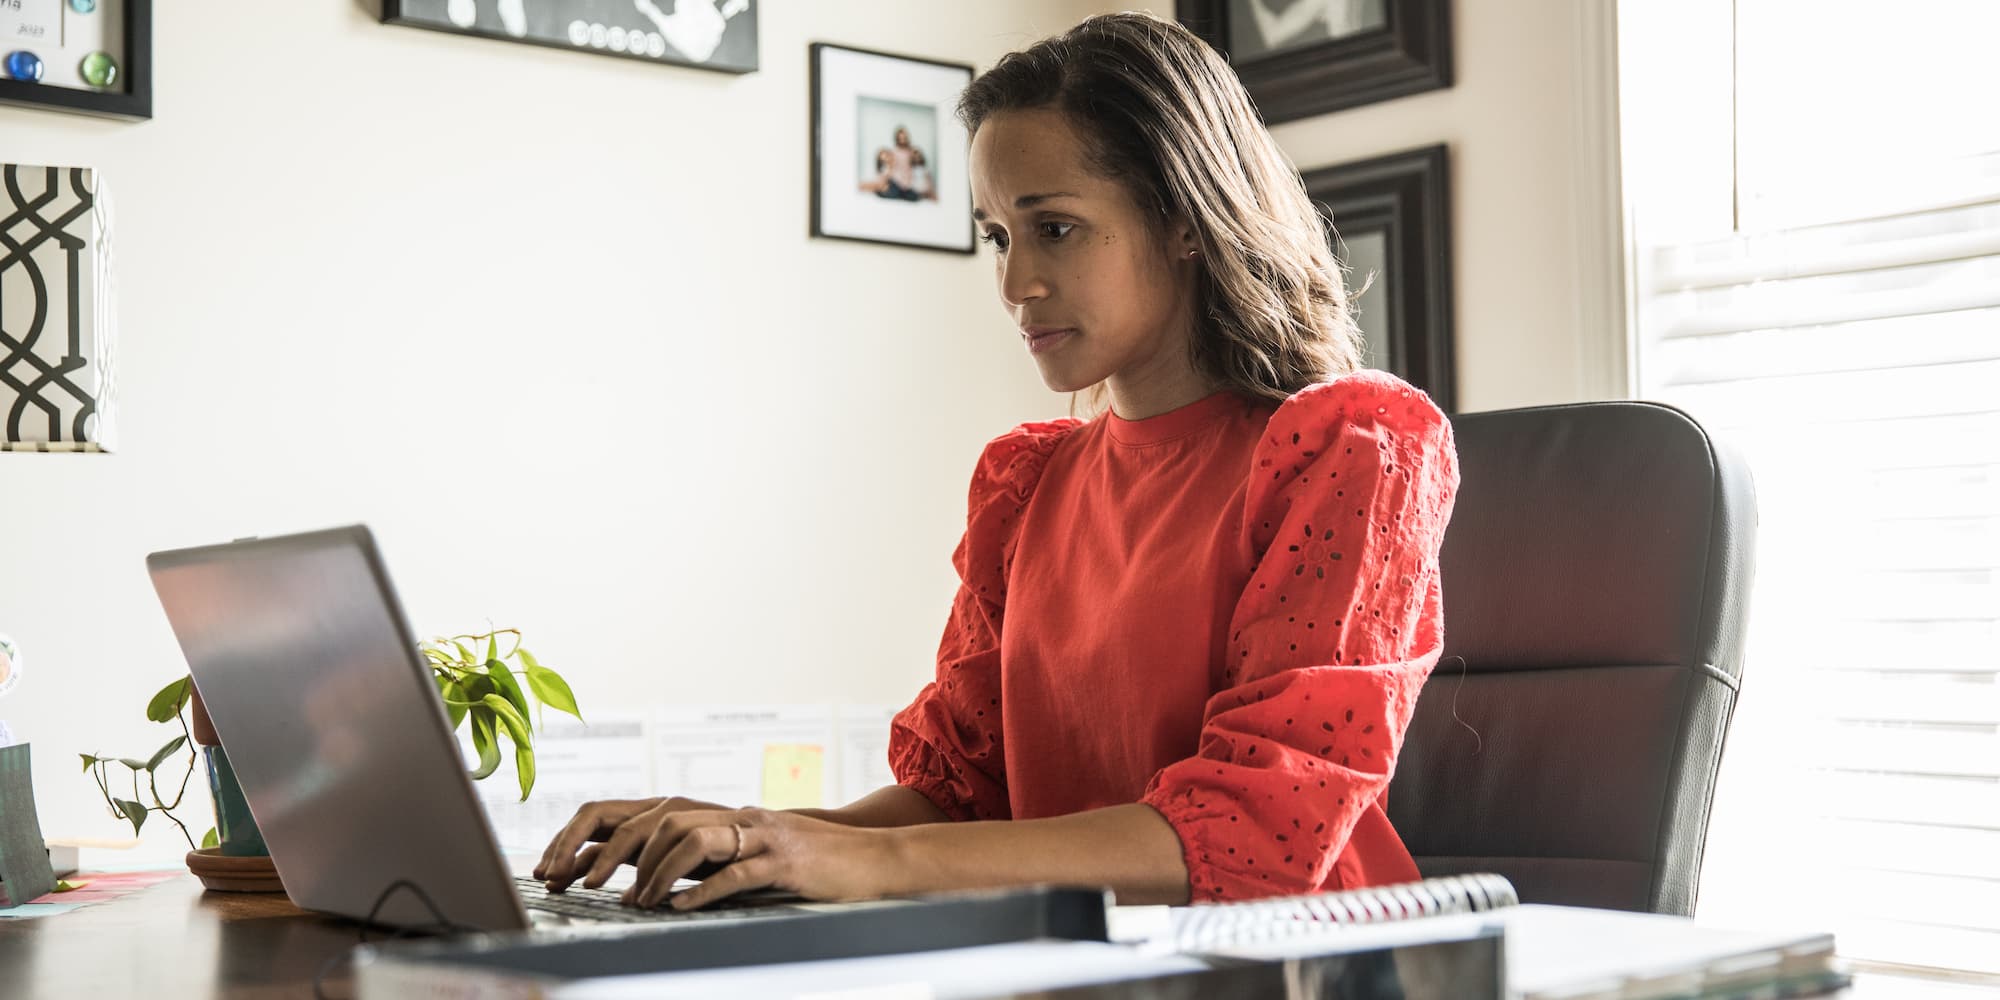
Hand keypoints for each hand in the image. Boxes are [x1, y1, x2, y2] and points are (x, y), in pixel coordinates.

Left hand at [559, 802, 909, 909]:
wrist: (873, 860)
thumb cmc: (812, 866)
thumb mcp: (753, 857)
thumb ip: (711, 861)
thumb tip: (655, 880)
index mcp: (726, 817)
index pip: (651, 814)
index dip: (606, 836)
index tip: (572, 868)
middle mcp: (738, 818)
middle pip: (662, 819)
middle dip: (619, 853)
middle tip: (589, 886)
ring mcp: (763, 836)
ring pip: (695, 839)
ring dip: (657, 872)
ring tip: (638, 902)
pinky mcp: (785, 862)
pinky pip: (737, 873)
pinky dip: (704, 891)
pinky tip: (681, 908)